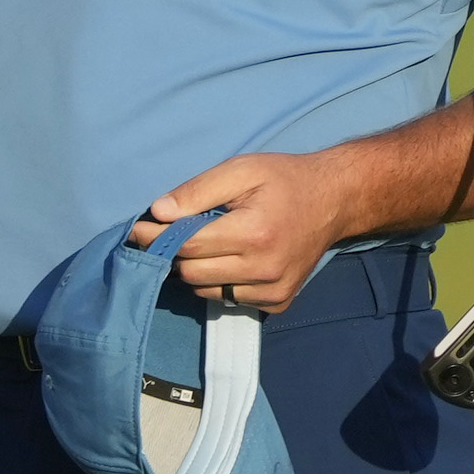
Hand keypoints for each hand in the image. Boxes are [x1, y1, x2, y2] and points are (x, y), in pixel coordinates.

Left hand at [126, 151, 367, 312]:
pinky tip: (231, 260)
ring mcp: (273, 290)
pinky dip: (220, 283)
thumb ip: (197, 191)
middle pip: (192, 273)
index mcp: (254, 233)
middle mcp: (264, 269)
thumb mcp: (240, 170)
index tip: (140, 228)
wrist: (334, 201)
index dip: (157, 237)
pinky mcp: (279, 302)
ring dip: (197, 270)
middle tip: (171, 234)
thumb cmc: (283, 180)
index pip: (187, 247)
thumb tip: (158, 212)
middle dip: (175, 254)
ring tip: (207, 244)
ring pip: (206, 291)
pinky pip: (230, 300)